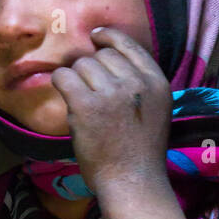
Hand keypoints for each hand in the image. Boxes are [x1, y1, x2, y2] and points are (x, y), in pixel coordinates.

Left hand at [50, 26, 171, 194]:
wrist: (133, 181)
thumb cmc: (141, 151)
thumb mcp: (156, 110)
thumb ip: (140, 84)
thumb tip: (108, 55)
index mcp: (157, 83)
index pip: (129, 45)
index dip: (108, 37)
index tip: (95, 37)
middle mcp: (136, 83)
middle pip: (102, 55)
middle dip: (92, 69)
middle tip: (91, 93)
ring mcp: (111, 93)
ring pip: (81, 64)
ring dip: (77, 80)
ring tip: (84, 103)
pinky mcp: (86, 105)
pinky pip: (64, 77)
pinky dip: (61, 84)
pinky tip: (68, 99)